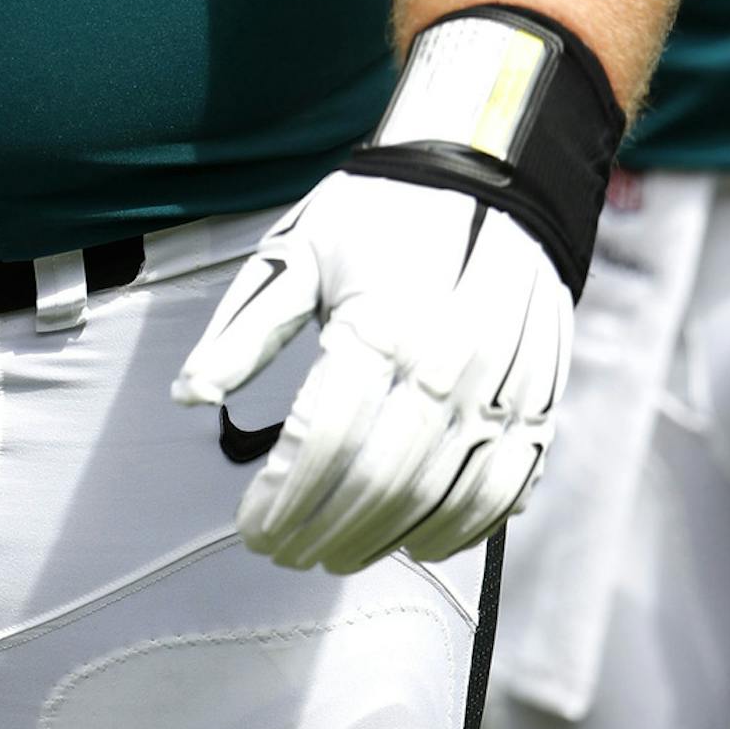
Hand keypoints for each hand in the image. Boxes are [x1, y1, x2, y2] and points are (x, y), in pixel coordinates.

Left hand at [173, 170, 570, 573]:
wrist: (490, 174)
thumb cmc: (383, 212)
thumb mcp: (300, 251)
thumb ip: (246, 330)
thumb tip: (189, 392)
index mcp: (380, 323)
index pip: (323, 441)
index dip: (283, 499)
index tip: (252, 528)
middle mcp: (447, 362)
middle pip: (379, 482)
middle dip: (323, 530)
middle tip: (286, 551)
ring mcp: (501, 389)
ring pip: (440, 499)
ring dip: (383, 542)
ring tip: (336, 554)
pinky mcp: (540, 402)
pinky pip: (504, 490)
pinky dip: (459, 530)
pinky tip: (416, 542)